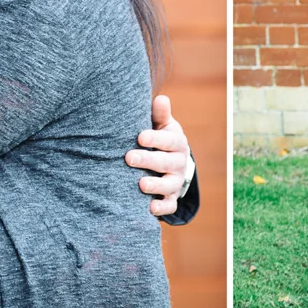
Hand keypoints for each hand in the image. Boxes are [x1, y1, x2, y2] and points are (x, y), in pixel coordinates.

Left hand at [125, 94, 191, 217]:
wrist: (172, 163)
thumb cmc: (161, 139)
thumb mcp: (163, 125)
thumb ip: (160, 114)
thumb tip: (161, 98)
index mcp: (177, 142)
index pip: (169, 140)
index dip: (156, 138)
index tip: (140, 137)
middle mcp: (179, 163)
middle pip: (166, 162)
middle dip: (148, 160)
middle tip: (129, 157)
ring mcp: (175, 182)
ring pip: (168, 185)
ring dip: (155, 185)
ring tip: (140, 184)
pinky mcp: (171, 198)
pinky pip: (169, 206)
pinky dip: (162, 208)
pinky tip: (149, 208)